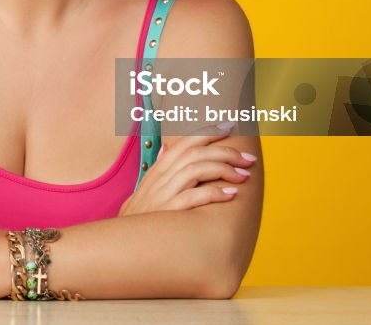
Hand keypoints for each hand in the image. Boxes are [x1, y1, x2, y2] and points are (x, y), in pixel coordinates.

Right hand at [118, 127, 256, 215]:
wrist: (122, 244)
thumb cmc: (139, 218)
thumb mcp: (145, 189)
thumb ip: (159, 169)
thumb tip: (167, 148)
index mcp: (159, 170)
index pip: (185, 143)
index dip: (208, 132)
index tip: (230, 126)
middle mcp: (161, 178)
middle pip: (195, 153)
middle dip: (226, 152)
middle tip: (248, 159)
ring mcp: (164, 194)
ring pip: (196, 169)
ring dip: (224, 169)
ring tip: (244, 176)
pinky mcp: (168, 212)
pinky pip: (193, 197)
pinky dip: (214, 193)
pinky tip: (231, 194)